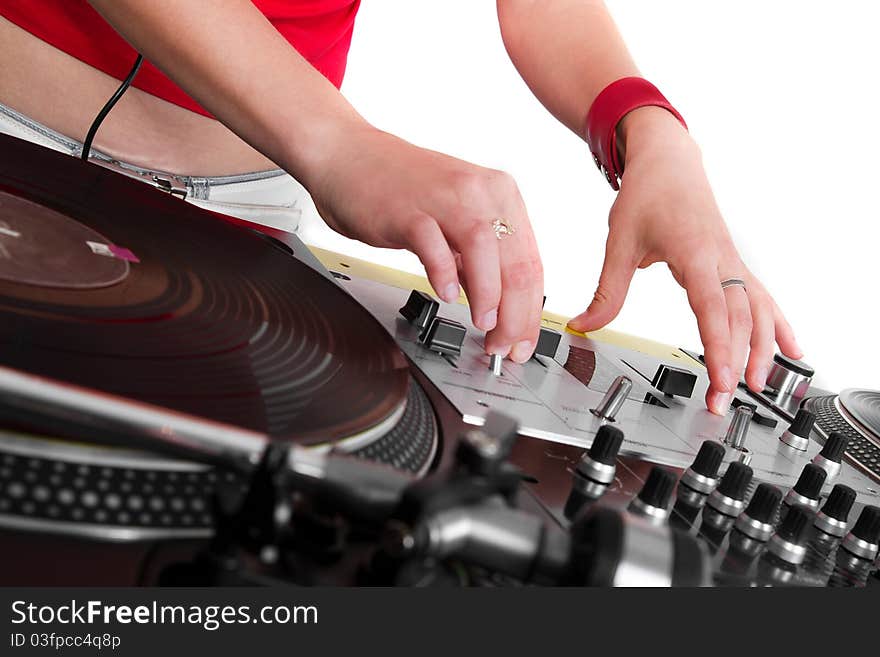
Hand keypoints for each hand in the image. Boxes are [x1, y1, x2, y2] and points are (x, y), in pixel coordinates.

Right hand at [309, 125, 543, 361]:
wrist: (348, 154)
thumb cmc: (399, 186)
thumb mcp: (453, 220)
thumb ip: (476, 259)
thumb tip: (496, 305)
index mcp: (498, 195)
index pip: (531, 263)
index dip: (530, 311)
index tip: (523, 340)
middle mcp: (479, 192)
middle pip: (516, 263)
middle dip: (515, 316)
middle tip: (504, 344)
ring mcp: (444, 199)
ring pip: (486, 252)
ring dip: (489, 297)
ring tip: (483, 324)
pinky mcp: (408, 210)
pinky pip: (435, 246)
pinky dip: (445, 274)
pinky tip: (447, 294)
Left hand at [568, 107, 801, 413]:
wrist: (669, 162)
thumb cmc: (648, 195)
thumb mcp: (619, 242)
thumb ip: (606, 291)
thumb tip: (584, 325)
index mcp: (695, 253)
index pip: (714, 308)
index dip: (721, 346)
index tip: (722, 379)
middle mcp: (723, 259)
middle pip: (740, 317)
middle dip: (737, 362)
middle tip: (726, 400)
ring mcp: (734, 262)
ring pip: (759, 311)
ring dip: (761, 350)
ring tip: (757, 387)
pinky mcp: (735, 265)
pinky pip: (764, 299)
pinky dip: (778, 326)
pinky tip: (790, 350)